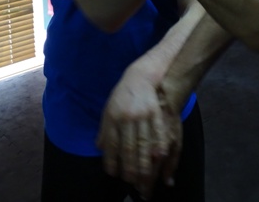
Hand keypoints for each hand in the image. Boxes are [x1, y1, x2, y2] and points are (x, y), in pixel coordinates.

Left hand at [97, 66, 174, 198]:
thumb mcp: (109, 110)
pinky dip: (158, 145)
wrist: (141, 77)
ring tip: (144, 177)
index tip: (113, 174)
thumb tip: (100, 149)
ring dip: (144, 162)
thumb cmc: (122, 96)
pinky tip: (159, 157)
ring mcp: (142, 115)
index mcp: (113, 117)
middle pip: (128, 146)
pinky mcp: (156, 113)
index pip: (112, 143)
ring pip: (143, 142)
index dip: (112, 160)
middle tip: (131, 181)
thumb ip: (105, 130)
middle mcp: (127, 117)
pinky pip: (158, 132)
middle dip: (129, 166)